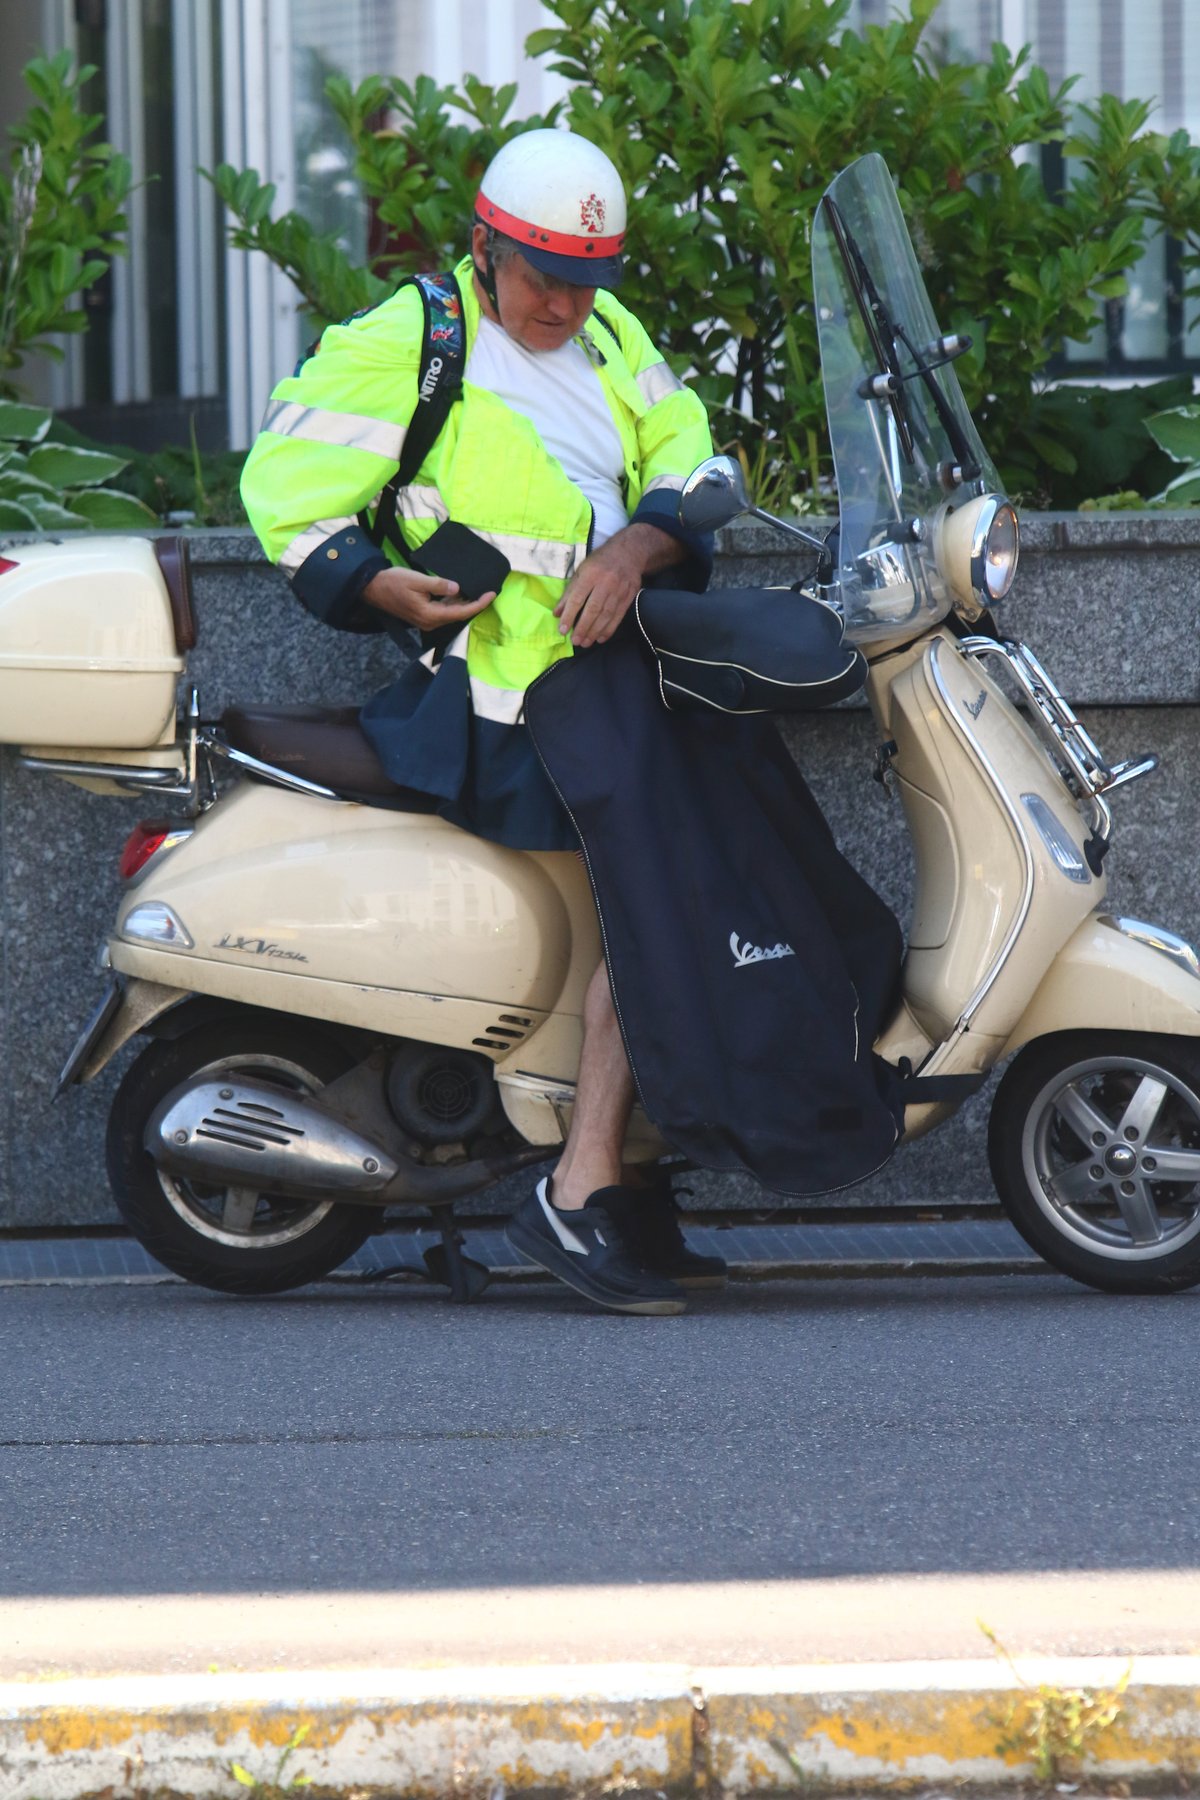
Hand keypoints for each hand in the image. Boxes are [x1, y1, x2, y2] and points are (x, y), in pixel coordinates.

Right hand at [362, 567, 496, 629]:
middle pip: (458, 615)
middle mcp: (430, 622)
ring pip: (451, 613)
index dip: (478, 604)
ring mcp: (426, 621)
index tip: (492, 594)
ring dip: (464, 603)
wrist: (373, 588)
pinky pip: (443, 611)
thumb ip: (438, 585)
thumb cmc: (393, 582)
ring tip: (478, 591)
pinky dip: (453, 603)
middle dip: (474, 604)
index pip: (461, 612)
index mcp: (430, 615)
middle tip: (489, 591)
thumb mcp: (417, 580)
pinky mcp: (423, 616)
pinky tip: (460, 593)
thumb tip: (457, 588)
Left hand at [554, 534, 644, 647]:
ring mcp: (619, 590)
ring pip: (605, 615)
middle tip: (575, 641)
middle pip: (593, 610)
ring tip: (585, 642)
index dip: (569, 616)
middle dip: (583, 628)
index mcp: (590, 574)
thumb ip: (569, 593)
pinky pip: (618, 617)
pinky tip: (600, 638)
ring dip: (594, 632)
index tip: (562, 630)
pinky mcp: (628, 597)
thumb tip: (557, 613)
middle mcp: (605, 583)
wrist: (628, 553)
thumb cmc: (600, 562)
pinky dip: (609, 629)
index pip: (577, 599)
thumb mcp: (581, 571)